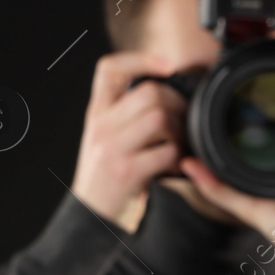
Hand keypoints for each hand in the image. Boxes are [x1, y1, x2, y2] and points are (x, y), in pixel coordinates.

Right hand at [71, 51, 187, 229]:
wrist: (92, 216)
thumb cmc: (107, 177)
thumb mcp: (107, 138)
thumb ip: (126, 115)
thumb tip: (166, 92)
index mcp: (96, 113)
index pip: (109, 69)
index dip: (139, 59)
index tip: (166, 65)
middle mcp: (101, 126)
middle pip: (149, 92)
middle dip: (176, 104)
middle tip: (183, 121)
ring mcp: (113, 148)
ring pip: (160, 118)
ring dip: (180, 131)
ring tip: (178, 145)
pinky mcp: (128, 171)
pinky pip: (167, 152)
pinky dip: (180, 158)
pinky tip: (176, 166)